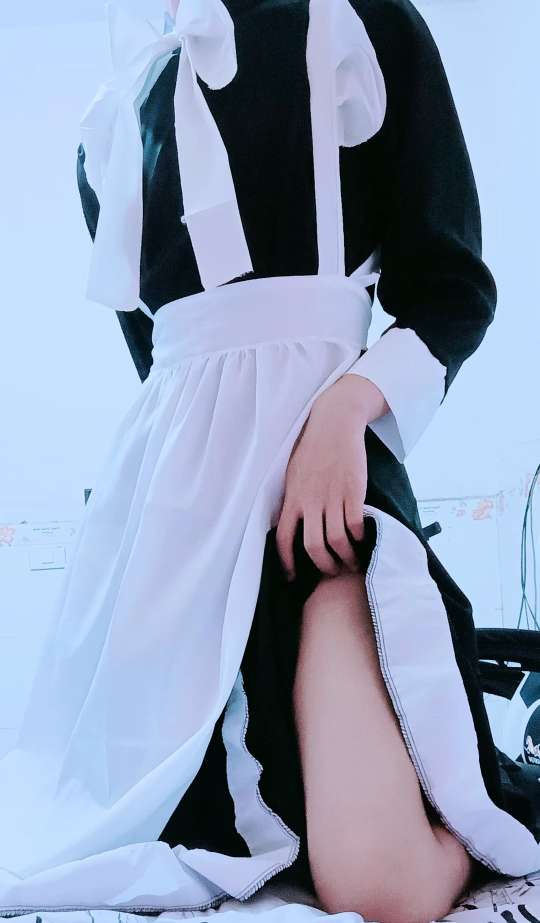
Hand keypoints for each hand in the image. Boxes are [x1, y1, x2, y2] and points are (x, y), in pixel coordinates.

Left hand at [275, 375, 383, 580]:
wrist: (333, 425)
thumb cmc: (313, 449)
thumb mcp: (293, 475)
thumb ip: (292, 499)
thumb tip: (289, 522)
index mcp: (292, 499)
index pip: (282, 538)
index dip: (287, 562)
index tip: (292, 576)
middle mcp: (310, 501)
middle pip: (313, 547)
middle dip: (324, 566)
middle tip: (333, 572)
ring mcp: (331, 496)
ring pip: (336, 539)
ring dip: (346, 557)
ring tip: (352, 562)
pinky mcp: (352, 491)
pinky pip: (355, 523)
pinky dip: (359, 537)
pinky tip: (362, 540)